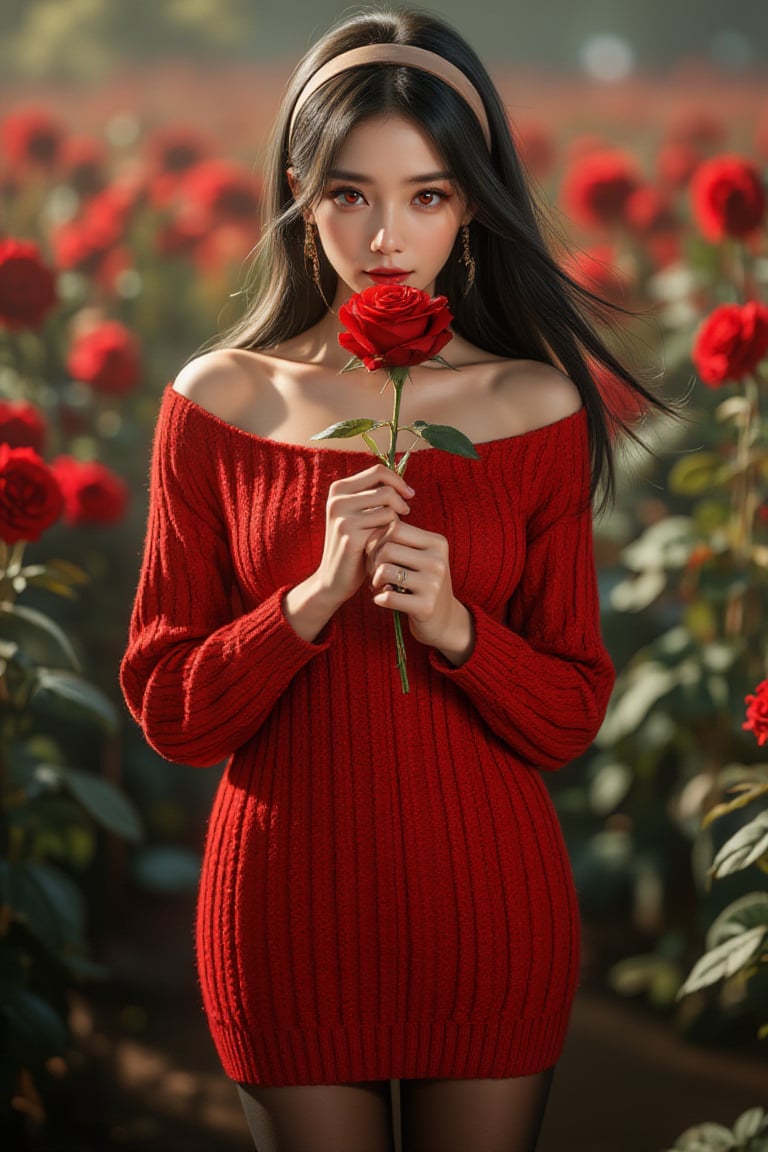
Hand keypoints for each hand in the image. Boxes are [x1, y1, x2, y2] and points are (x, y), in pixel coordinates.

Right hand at [284, 464, 414, 641]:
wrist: (333, 579)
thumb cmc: (354, 545)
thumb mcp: (359, 515)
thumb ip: (374, 496)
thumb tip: (405, 485)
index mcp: (338, 489)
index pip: (378, 471)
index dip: (398, 481)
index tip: (409, 494)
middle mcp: (337, 499)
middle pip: (386, 489)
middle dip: (401, 503)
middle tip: (405, 515)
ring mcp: (342, 517)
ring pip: (388, 508)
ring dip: (396, 521)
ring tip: (390, 533)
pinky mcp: (351, 535)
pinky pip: (386, 526)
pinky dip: (392, 535)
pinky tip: (386, 545)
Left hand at [366, 520, 474, 664]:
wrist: (444, 620)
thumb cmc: (422, 582)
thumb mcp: (419, 557)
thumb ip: (399, 540)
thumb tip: (370, 526)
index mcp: (437, 543)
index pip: (395, 528)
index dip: (377, 539)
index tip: (375, 554)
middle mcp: (438, 561)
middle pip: (387, 548)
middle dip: (372, 561)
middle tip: (373, 573)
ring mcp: (434, 584)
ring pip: (384, 570)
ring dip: (374, 580)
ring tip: (378, 585)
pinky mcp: (426, 606)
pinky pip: (387, 597)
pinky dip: (379, 598)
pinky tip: (383, 600)